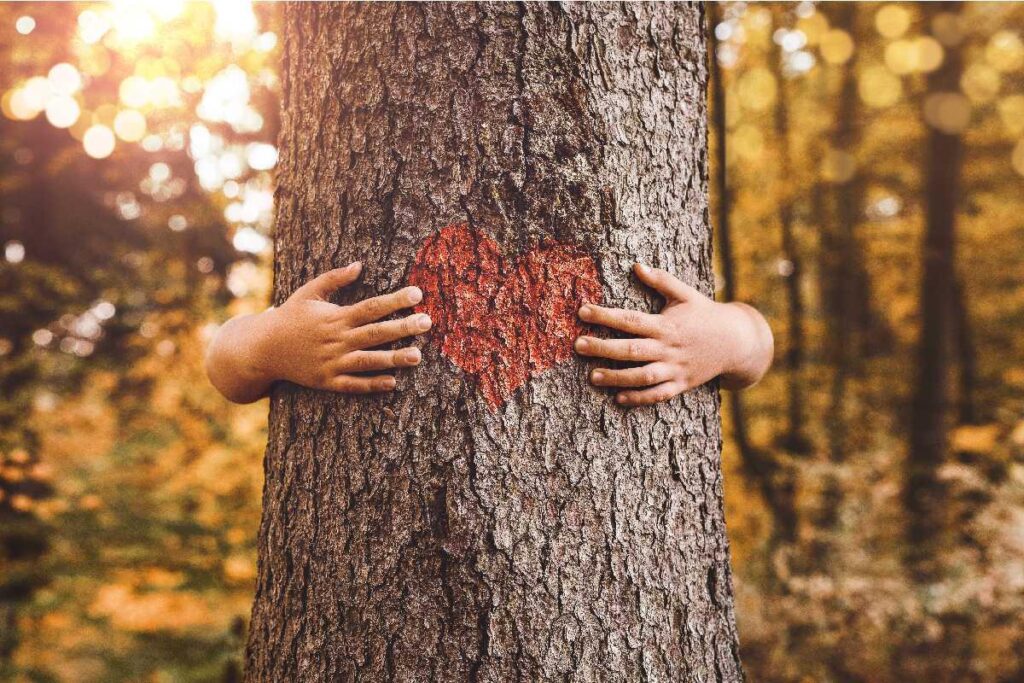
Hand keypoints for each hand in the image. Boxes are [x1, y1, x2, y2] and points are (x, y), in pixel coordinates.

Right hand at [205, 262, 431, 402]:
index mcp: (335, 316)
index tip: (418, 294)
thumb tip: (359, 265)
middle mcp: (336, 339)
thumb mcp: (309, 292)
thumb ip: (334, 279)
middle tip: (428, 322)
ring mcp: (331, 362)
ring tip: (418, 356)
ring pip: (368, 361)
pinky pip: (353, 385)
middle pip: (375, 333)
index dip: (395, 300)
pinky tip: (392, 382)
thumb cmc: (290, 316)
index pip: (371, 307)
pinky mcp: (327, 382)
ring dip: (393, 359)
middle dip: (403, 328)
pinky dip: (372, 384)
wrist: (263, 349)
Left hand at [574, 263, 772, 406]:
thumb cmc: (705, 314)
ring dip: (617, 377)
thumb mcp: (686, 294)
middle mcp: (668, 348)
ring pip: (642, 376)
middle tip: (578, 345)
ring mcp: (675, 369)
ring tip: (592, 376)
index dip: (605, 315)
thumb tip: (637, 265)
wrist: (737, 342)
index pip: (630, 319)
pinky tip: (619, 398)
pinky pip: (658, 395)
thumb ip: (661, 280)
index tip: (582, 311)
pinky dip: (639, 398)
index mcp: (666, 324)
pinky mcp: (681, 385)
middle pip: (631, 350)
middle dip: (603, 348)